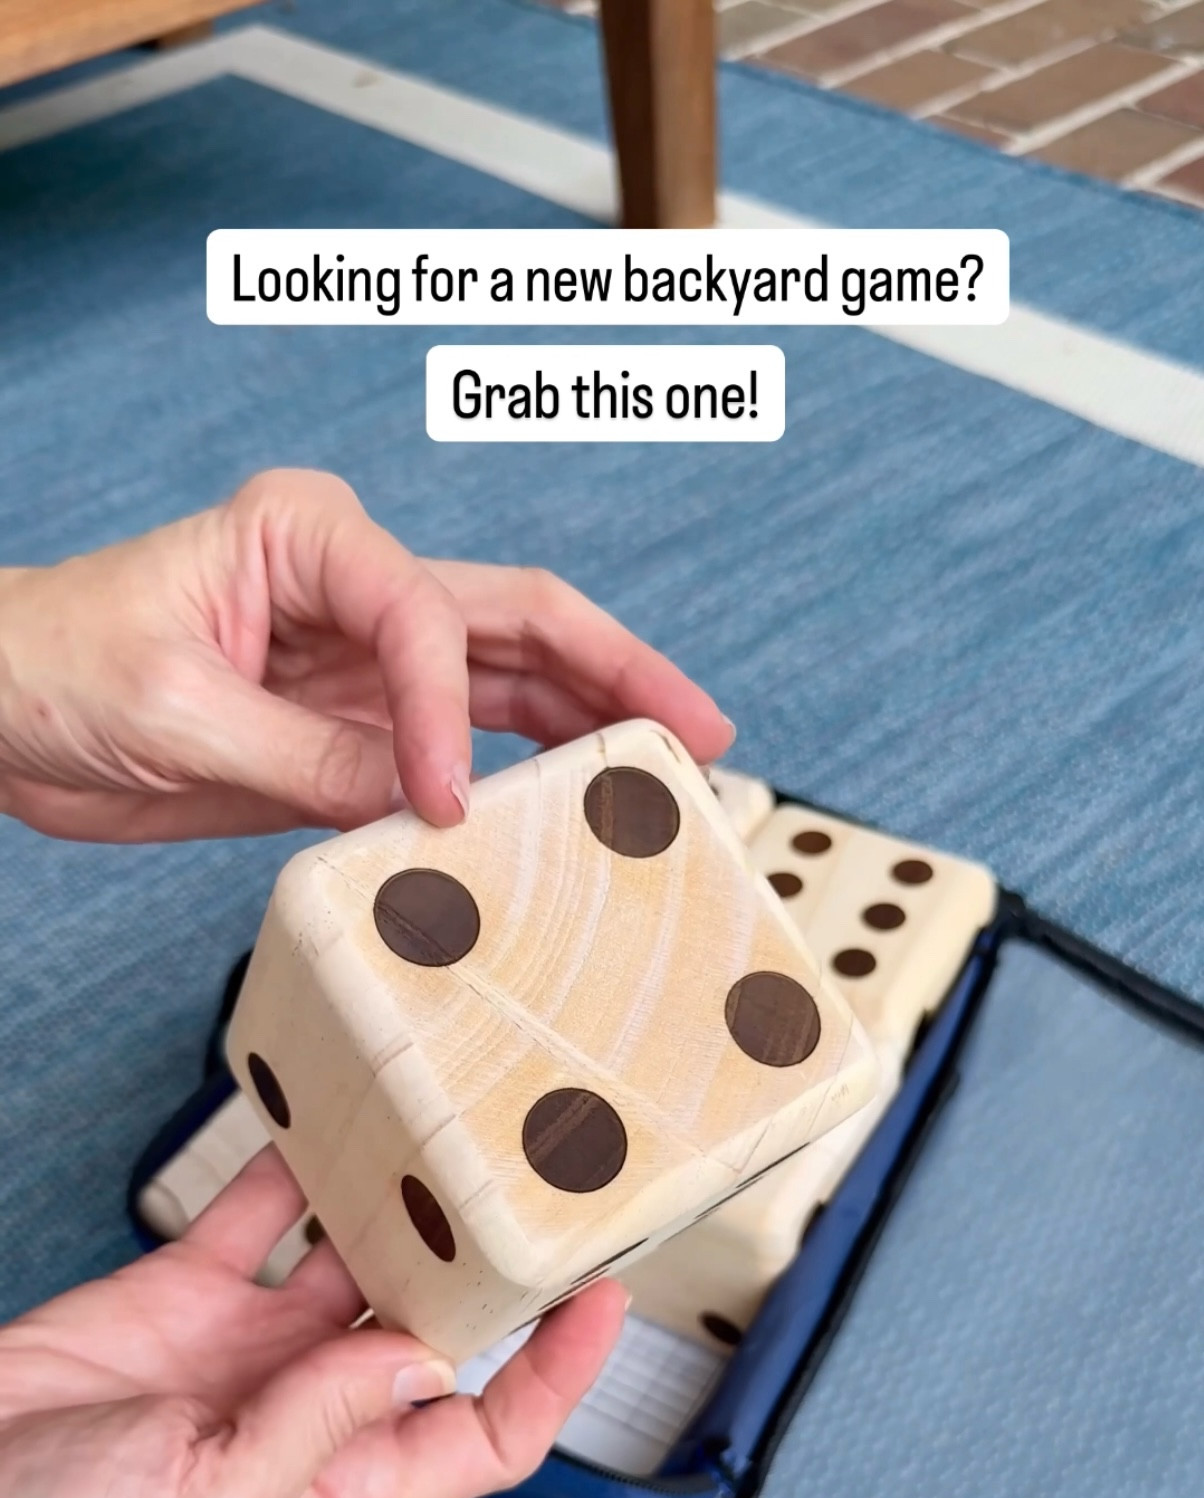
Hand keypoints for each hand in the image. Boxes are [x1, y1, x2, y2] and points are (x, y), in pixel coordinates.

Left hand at [0, 467, 732, 841]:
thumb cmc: (55, 666)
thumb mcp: (178, 714)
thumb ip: (311, 760)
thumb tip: (427, 807)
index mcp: (308, 537)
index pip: (429, 619)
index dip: (453, 715)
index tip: (447, 802)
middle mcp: (353, 586)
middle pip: (518, 620)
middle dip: (614, 670)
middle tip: (699, 730)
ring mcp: (361, 662)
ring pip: (507, 682)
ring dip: (587, 724)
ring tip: (667, 773)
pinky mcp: (351, 730)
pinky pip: (454, 751)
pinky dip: (512, 781)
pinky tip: (569, 813)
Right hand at [0, 1148, 626, 1497]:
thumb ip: (322, 1428)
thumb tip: (427, 1359)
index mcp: (333, 1491)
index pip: (481, 1435)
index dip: (552, 1377)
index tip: (602, 1299)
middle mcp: (309, 1414)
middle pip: (433, 1333)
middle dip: (489, 1272)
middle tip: (539, 1188)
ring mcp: (247, 1348)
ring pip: (353, 1261)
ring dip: (400, 1207)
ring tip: (451, 1135)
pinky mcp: (181, 1293)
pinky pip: (254, 1217)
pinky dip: (290, 1169)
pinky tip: (325, 1118)